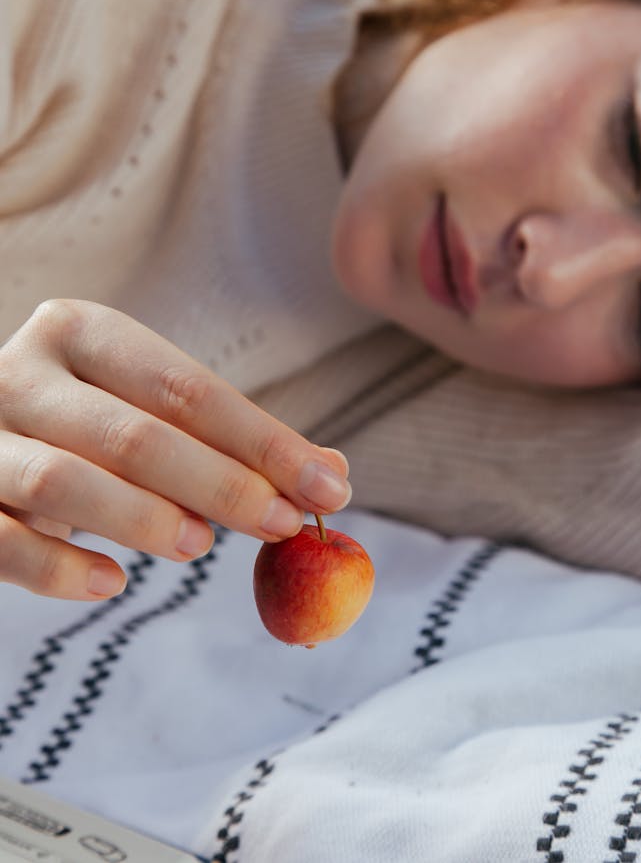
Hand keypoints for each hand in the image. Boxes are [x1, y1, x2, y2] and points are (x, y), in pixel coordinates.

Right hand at [0, 299, 350, 600]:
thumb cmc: (82, 424)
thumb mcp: (148, 410)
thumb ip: (229, 439)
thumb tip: (332, 474)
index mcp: (80, 331)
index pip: (187, 388)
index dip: (263, 442)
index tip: (328, 486)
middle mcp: (21, 372)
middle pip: (133, 434)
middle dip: (219, 484)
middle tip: (279, 524)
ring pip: (61, 482)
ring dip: (142, 519)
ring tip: (198, 546)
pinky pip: (2, 541)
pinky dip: (58, 570)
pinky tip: (113, 584)